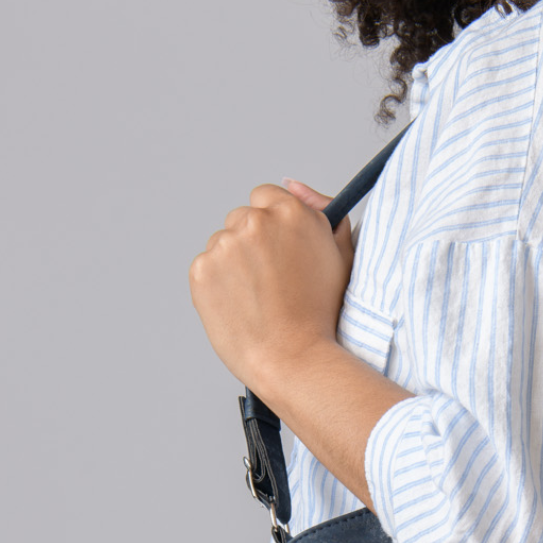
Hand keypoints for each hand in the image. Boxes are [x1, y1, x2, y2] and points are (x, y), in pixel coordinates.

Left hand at [189, 180, 353, 399]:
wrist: (293, 358)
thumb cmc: (322, 313)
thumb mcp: (341, 255)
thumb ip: (323, 211)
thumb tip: (293, 185)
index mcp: (291, 212)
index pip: (266, 196)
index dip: (273, 224)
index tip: (279, 248)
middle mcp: (254, 222)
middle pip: (242, 218)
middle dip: (252, 242)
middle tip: (271, 280)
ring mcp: (224, 245)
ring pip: (222, 243)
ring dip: (234, 263)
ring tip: (257, 297)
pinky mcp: (201, 270)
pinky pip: (206, 267)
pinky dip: (217, 284)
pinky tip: (240, 305)